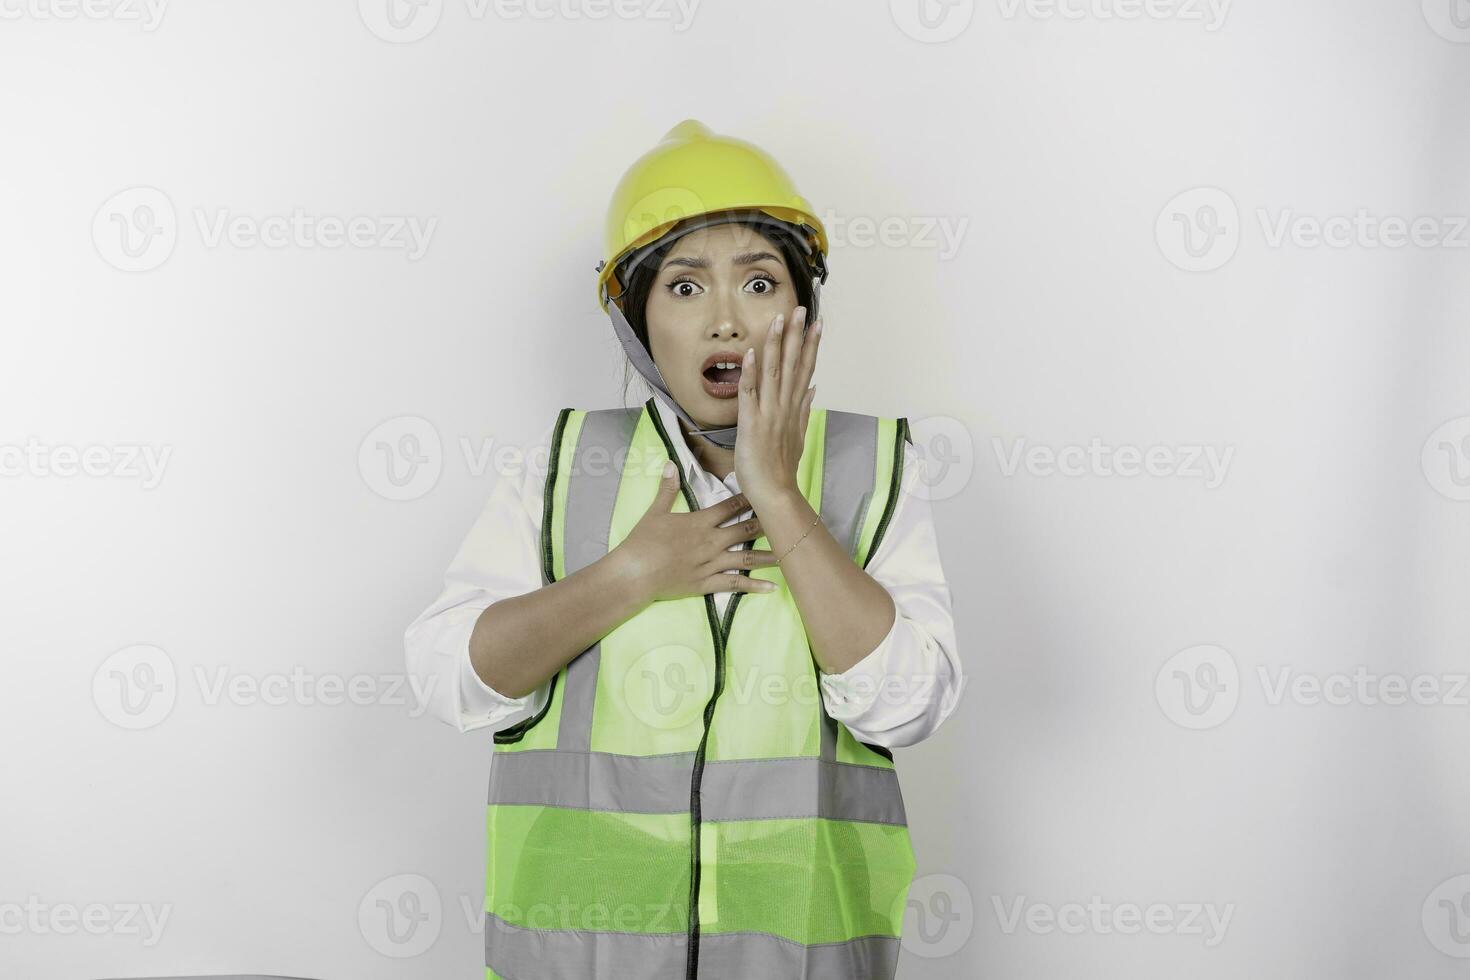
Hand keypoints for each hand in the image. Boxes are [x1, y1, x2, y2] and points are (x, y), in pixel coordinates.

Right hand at [611, 462, 779, 602]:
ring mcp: (711, 565)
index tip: (765, 493)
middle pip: (745, 531)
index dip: (748, 499)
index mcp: (699, 523)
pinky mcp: (707, 584)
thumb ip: (667, 489)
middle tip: (786, 520)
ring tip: (789, 553)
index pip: (730, 507)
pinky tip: (772, 587)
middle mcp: (710, 542)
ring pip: (746, 559)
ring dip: (769, 555)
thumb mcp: (654, 512)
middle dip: (766, 525)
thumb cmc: (642, 542)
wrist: (634, 574)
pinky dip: (755, 586)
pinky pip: (735, 584)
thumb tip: (671, 463)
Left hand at [734, 305, 821, 509]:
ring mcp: (769, 414)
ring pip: (774, 372)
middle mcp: (785, 407)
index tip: (817, 323)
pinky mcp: (752, 423)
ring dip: (777, 345)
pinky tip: (753, 353)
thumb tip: (813, 390)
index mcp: (794, 409)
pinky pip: (750, 394)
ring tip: (780, 320)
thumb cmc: (782, 469)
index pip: (805, 370)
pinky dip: (751, 373)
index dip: (811, 345)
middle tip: (802, 310)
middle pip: (793, 365)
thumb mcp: (798, 437)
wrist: (775, 493)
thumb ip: (804, 411)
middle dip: (798, 335)